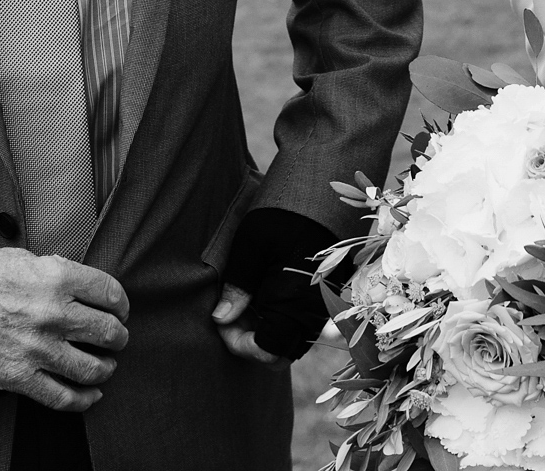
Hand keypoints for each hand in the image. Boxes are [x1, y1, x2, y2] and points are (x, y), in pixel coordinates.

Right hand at [0, 249, 129, 412]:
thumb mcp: (27, 258)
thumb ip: (60, 273)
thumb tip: (85, 289)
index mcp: (58, 277)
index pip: (110, 292)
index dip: (122, 303)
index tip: (120, 310)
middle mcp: (53, 313)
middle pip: (108, 331)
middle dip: (119, 337)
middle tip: (117, 338)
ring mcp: (37, 348)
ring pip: (93, 367)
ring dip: (107, 367)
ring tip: (107, 364)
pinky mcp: (19, 377)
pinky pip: (62, 397)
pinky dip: (84, 399)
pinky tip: (91, 393)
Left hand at [215, 207, 337, 362]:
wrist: (324, 191)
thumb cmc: (285, 213)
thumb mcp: (252, 242)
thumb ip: (237, 283)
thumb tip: (220, 317)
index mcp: (293, 304)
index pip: (264, 352)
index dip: (237, 344)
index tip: (221, 320)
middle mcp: (310, 313)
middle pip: (277, 353)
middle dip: (249, 342)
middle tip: (230, 313)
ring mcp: (318, 306)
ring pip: (288, 339)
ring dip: (263, 330)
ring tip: (243, 301)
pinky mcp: (321, 296)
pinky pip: (298, 323)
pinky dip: (277, 318)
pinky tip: (261, 292)